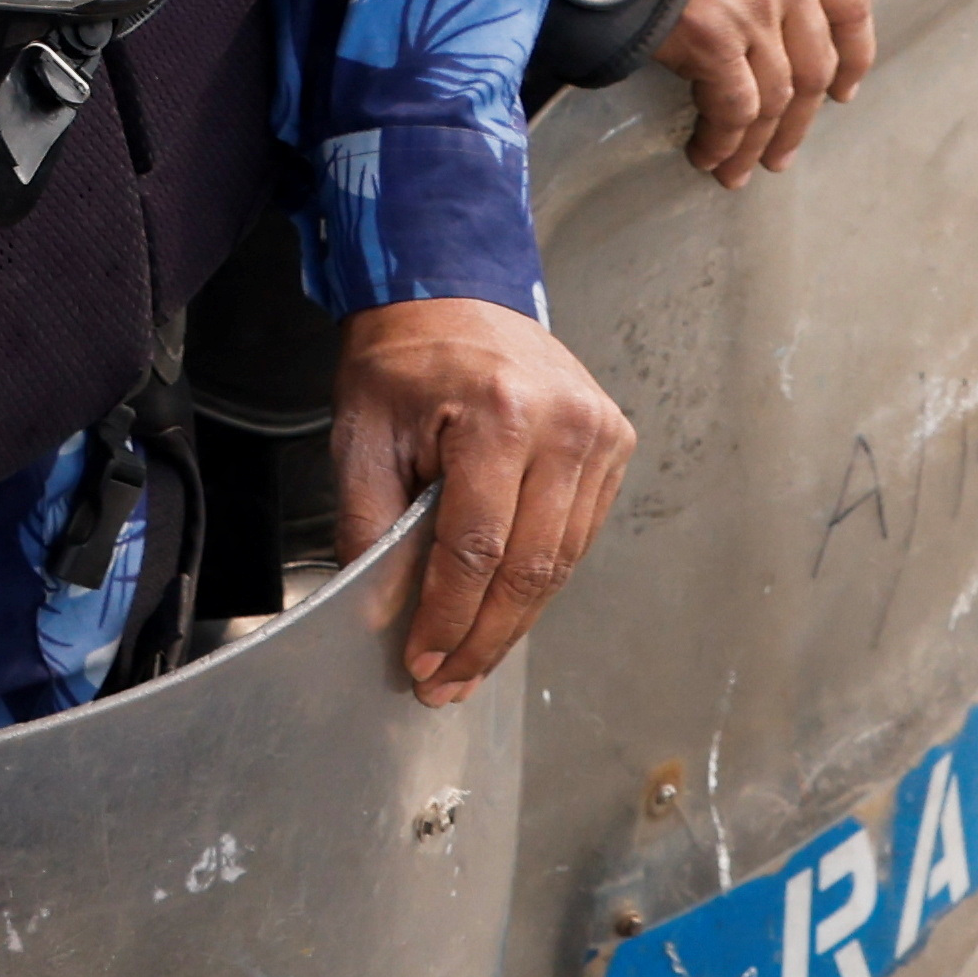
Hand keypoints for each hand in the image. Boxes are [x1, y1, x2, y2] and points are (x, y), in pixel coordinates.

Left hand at [330, 296, 633, 701]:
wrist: (450, 292)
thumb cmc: (402, 360)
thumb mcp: (362, 433)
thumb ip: (370, 524)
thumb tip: (377, 612)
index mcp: (501, 414)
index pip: (476, 547)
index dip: (449, 616)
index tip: (421, 663)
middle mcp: (566, 426)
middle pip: (529, 567)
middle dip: (484, 638)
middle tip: (446, 684)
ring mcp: (601, 435)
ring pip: (561, 562)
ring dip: (514, 622)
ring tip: (469, 663)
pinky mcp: (615, 445)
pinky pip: (577, 535)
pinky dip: (539, 580)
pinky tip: (502, 612)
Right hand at [659, 0, 871, 182]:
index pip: (850, 3)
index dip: (851, 56)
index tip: (842, 90)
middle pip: (814, 63)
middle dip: (798, 119)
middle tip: (780, 152)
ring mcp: (760, 4)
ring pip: (777, 96)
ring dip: (759, 142)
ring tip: (735, 169)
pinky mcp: (717, 36)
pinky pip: (733, 108)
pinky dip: (723, 141)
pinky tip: (706, 154)